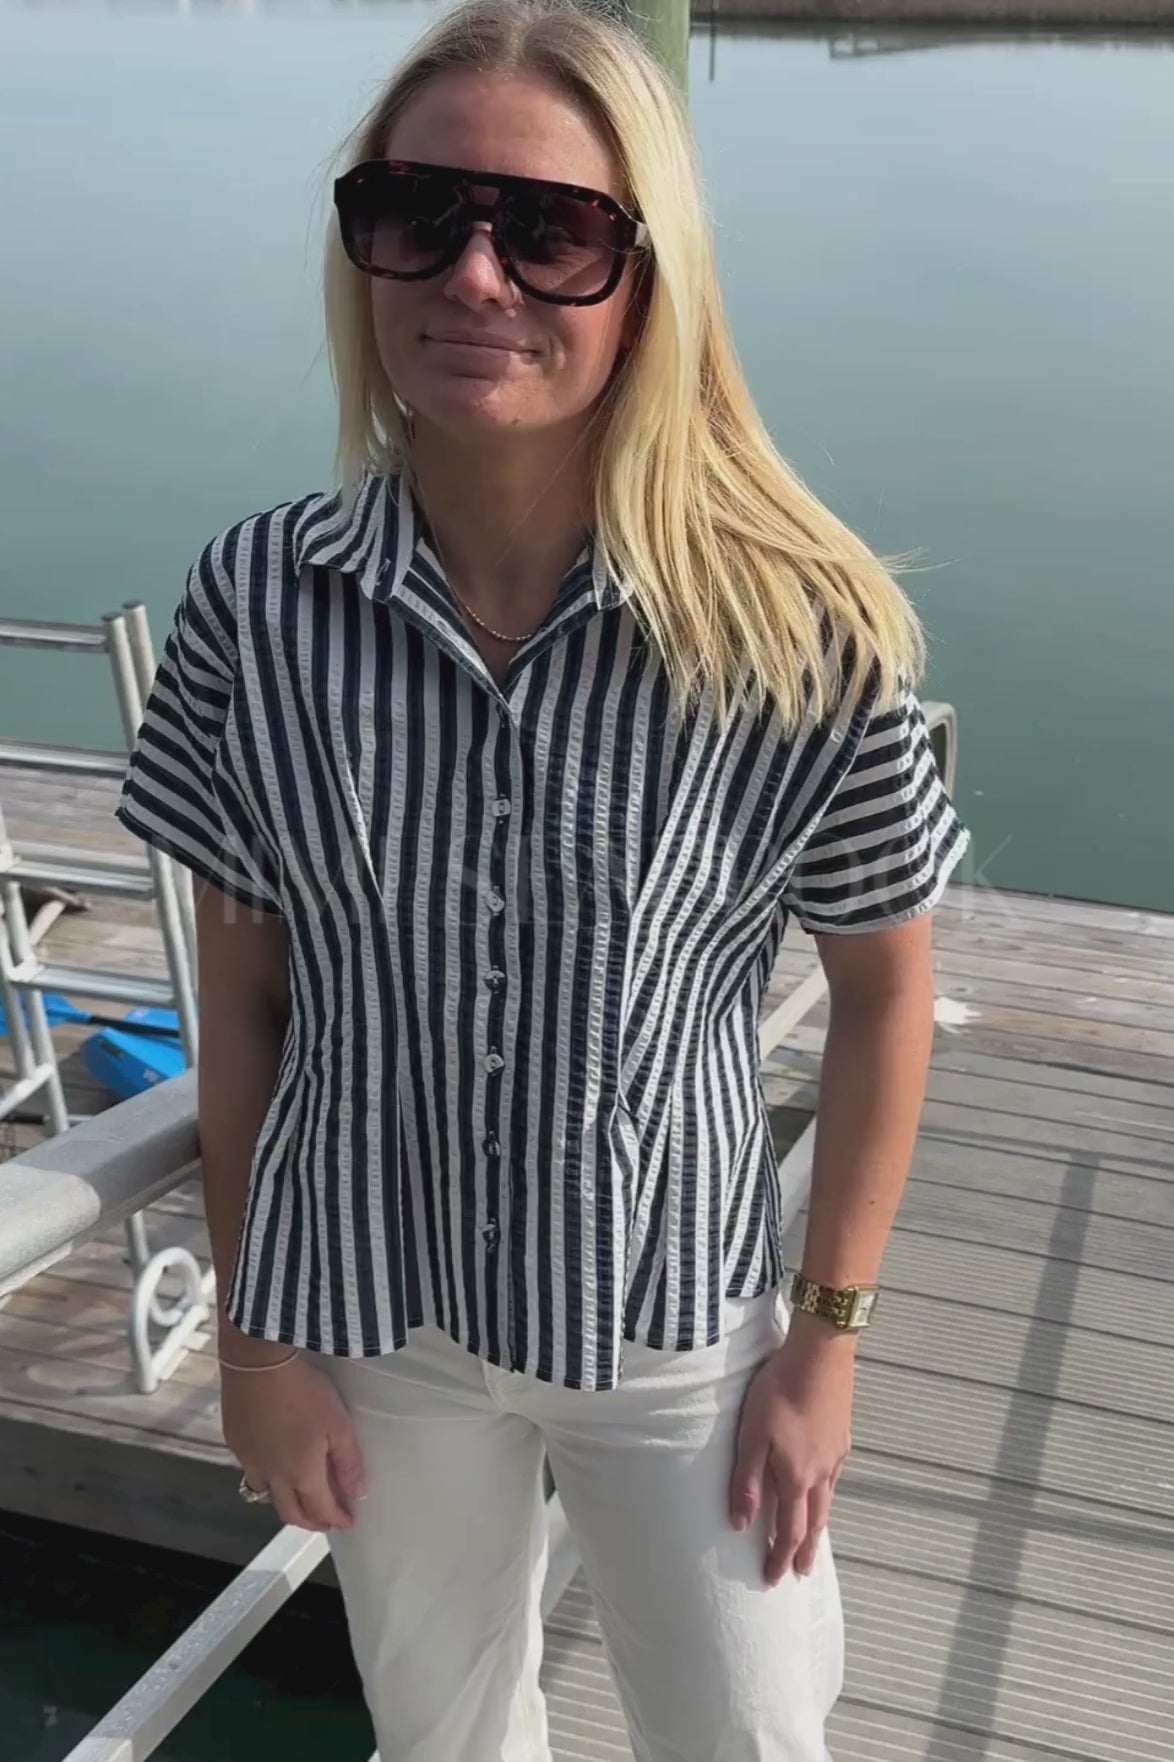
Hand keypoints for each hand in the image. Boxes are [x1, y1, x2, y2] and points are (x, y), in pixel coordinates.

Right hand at [220, 1350, 367, 1532]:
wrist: (256, 1364)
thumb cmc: (304, 1393)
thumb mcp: (337, 1424)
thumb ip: (348, 1462)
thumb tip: (358, 1494)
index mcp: (301, 1474)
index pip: (320, 1509)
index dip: (336, 1519)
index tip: (347, 1523)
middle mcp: (272, 1476)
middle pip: (289, 1512)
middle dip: (310, 1522)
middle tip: (325, 1521)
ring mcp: (249, 1460)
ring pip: (266, 1495)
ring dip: (285, 1502)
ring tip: (298, 1495)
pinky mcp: (235, 1441)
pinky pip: (251, 1470)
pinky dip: (266, 1477)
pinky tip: (272, 1462)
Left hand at [729, 1314, 854, 1584]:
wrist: (820, 1353)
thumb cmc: (778, 1390)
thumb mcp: (752, 1435)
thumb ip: (747, 1481)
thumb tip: (741, 1524)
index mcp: (796, 1476)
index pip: (789, 1530)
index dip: (779, 1556)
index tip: (773, 1580)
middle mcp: (821, 1472)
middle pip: (814, 1522)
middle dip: (805, 1551)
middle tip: (801, 1574)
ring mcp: (835, 1453)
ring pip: (827, 1500)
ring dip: (819, 1526)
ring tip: (814, 1540)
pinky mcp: (842, 1434)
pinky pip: (834, 1476)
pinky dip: (826, 1494)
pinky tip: (823, 1487)